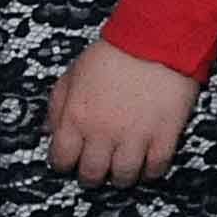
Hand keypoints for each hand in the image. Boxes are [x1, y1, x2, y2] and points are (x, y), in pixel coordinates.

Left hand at [47, 39, 197, 185]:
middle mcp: (103, 132)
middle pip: (92, 173)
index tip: (72, 160)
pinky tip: (149, 164)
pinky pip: (157, 166)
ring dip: (122, 177)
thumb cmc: (115, 53)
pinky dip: (152, 171)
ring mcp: (135, 135)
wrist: (156, 39)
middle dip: (92, 175)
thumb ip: (57, 106)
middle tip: (98, 169)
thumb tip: (51, 131)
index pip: (61, 160)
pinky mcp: (165, 133)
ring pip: (124, 176)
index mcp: (76, 118)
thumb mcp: (72, 75)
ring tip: (124, 169)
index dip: (65, 163)